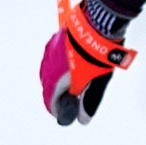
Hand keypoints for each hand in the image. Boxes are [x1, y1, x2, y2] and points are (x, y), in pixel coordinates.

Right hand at [39, 0, 136, 126]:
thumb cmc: (98, 56)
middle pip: (49, 88)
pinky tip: (74, 64)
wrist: (97, 25)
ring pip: (50, 72)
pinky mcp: (54, 41)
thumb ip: (89, 101)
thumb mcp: (97, 82)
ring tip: (76, 81)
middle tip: (74, 98)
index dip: (59, 111)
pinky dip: (61, 66)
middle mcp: (48, 67)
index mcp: (56, 80)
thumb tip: (83, 119)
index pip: (50, 102)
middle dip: (60, 95)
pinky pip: (53, 59)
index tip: (67, 114)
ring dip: (60, 80)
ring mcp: (49, 53)